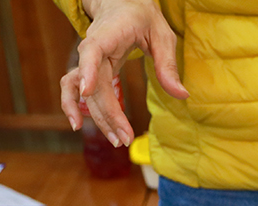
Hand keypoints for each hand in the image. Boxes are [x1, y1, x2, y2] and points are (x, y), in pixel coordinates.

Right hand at [60, 0, 186, 145]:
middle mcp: (93, 48)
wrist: (121, 4)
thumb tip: (182, 95)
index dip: (86, 71)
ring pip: (83, 92)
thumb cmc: (143, 18)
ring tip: (113, 139)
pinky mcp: (90, 70)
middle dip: (108, 114)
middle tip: (125, 138)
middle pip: (93, 85)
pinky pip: (76, 89)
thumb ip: (168, 65)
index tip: (86, 92)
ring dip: (94, 116)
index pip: (91, 51)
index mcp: (108, 35)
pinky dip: (75, 106)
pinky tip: (81, 124)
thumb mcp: (162, 35)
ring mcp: (89, 61)